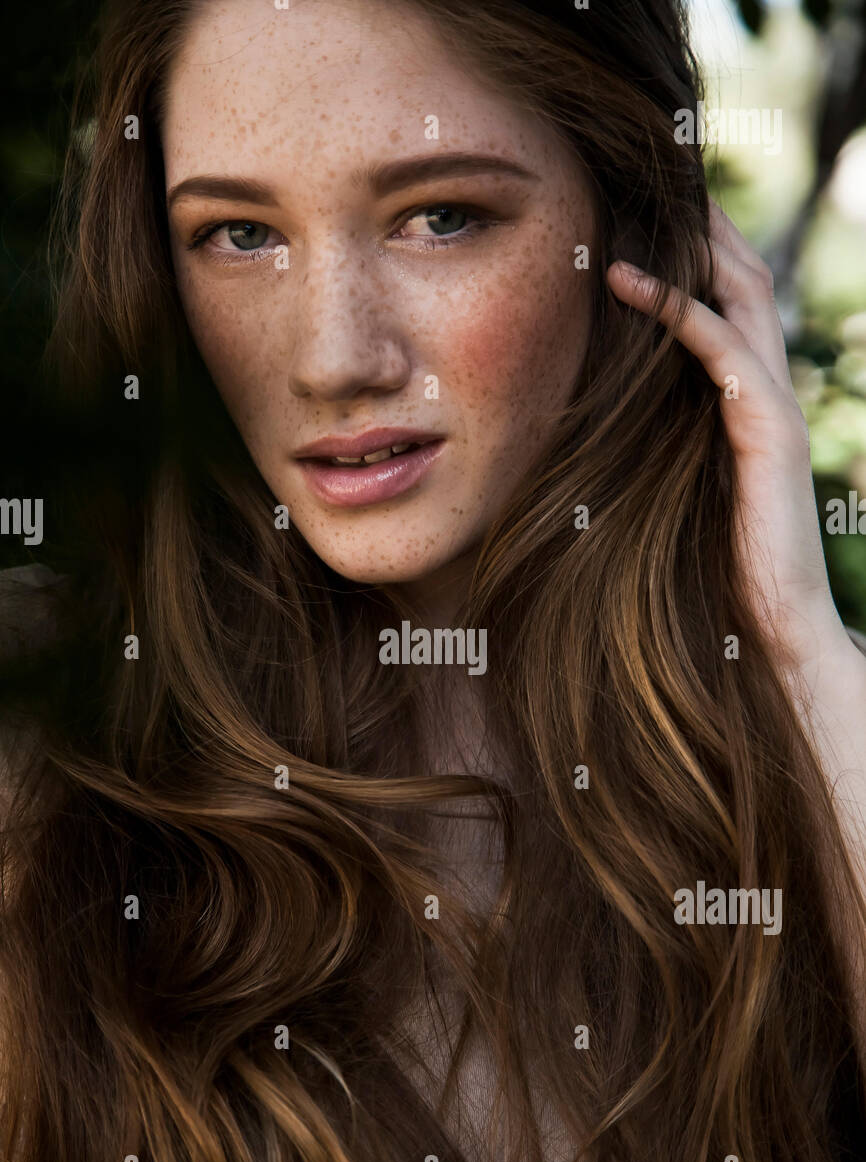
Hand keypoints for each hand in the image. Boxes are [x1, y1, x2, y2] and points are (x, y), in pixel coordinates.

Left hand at [606, 199, 854, 678]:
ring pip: (739, 297)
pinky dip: (681, 311)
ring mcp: (773, 408)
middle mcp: (766, 391)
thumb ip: (656, 447)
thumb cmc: (718, 571)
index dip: (691, 254)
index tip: (638, 215)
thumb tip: (592, 426)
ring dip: (690, 248)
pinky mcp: (767, 433)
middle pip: (741, 279)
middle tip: (648, 178)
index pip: (726, 303)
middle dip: (700, 226)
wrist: (775, 628)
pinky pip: (724, 352)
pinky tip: (632, 283)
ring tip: (637, 204)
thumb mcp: (676, 491)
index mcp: (746, 401)